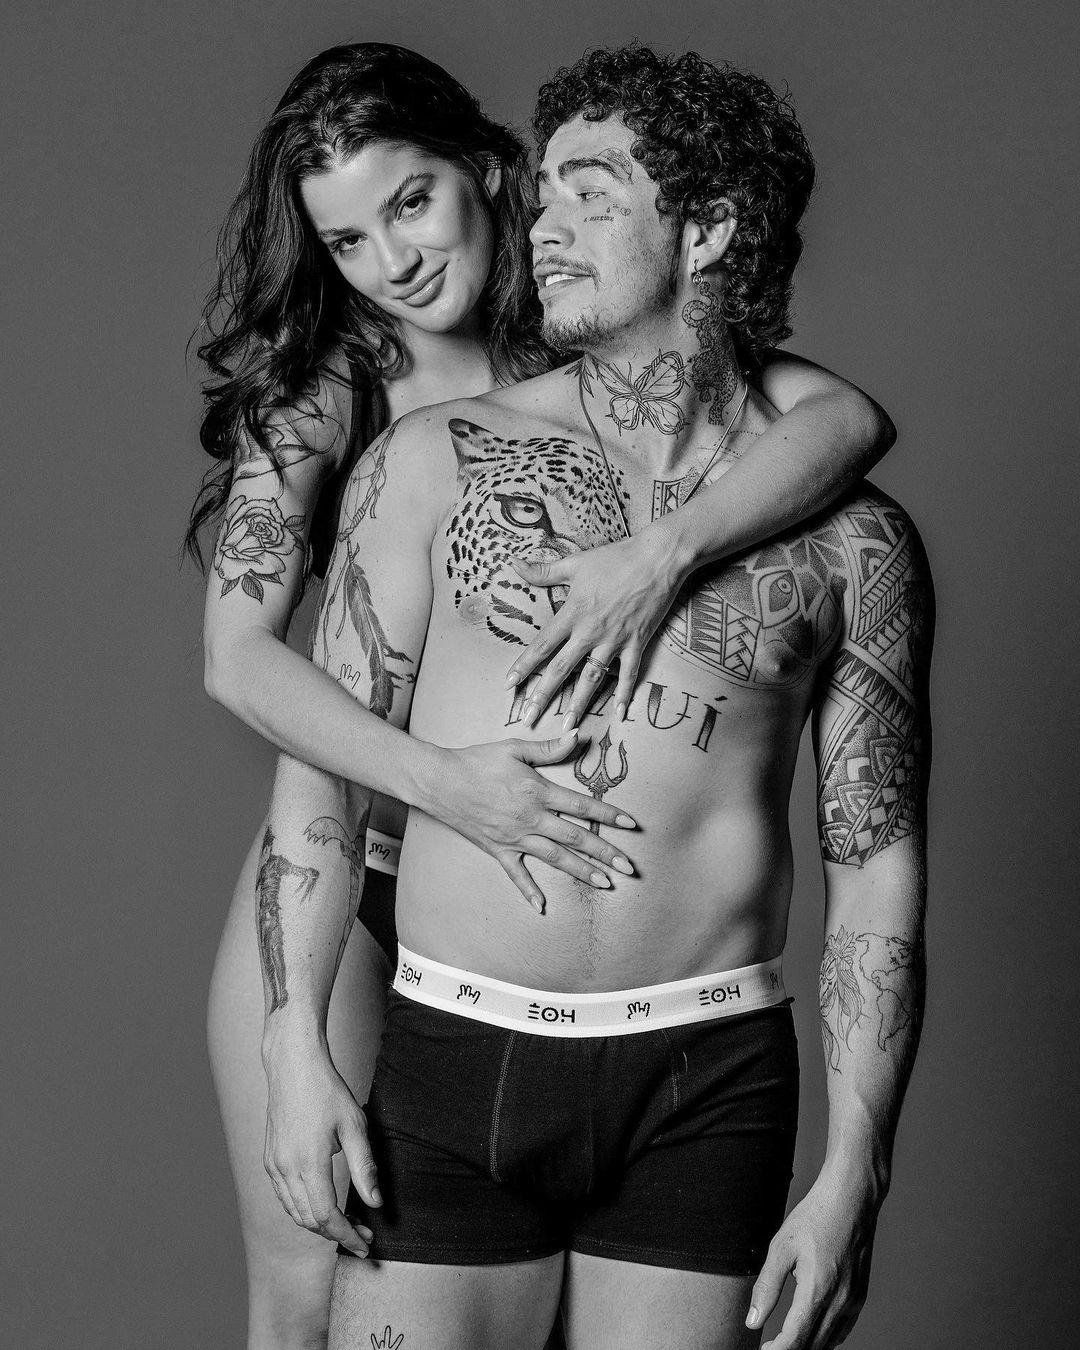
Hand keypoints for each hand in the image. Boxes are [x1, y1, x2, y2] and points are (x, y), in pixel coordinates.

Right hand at [263, 1038, 378, 1257]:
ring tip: (346, 1223)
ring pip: (294, 1212)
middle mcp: (285, 1169)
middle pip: (308, 1221)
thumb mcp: (355, 1125)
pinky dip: (303, 1210)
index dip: (347, 1235)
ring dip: (319, 1225)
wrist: (293, 1066)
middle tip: (363, 1233)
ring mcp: (273, 1165)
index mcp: (307, 1163)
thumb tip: (376, 1202)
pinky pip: (284, 1197)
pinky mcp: (269, 1159)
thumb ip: (365, 1167)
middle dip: (336, 1234)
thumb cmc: (327, 1091)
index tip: (365, 1243)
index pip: (325, 1217)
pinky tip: (322, 1204)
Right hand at [424, 732, 636, 911]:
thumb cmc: (477, 761)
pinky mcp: (499, 850)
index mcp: (538, 792)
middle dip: (605, 853)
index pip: (582, 806)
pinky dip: (529, 891)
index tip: (631, 825)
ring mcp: (515, 838)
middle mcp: (531, 819)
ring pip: (556, 858)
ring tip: (606, 884)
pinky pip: (517, 874)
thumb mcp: (515, 748)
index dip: (609, 815)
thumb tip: (579, 734)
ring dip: (582, 872)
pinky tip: (542, 908)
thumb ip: (550, 747)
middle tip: (629, 867)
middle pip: (576, 838)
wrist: (440, 782)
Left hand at [505, 528, 686, 728]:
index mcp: (573, 612)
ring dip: (579, 703)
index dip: (524, 666)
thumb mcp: (575, 562)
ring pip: (592, 678)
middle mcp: (590, 631)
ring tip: (567, 725)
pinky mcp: (637, 642)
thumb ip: (543, 570)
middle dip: (543, 695)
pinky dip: (625, 694)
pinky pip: (629, 674)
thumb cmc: (615, 558)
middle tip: (529, 718)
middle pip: (562, 669)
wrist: (657, 559)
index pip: (542, 645)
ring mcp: (615, 640)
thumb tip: (513, 563)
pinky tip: (620, 713)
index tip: (509, 685)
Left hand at [747, 1165, 879, 1348]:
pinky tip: (811, 1331)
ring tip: (785, 1341)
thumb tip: (752, 1321)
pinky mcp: (859, 1296)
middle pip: (812, 1346)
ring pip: (829, 1342)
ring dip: (807, 1346)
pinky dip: (825, 1338)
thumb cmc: (815, 1217)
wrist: (852, 1199)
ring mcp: (853, 1301)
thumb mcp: (782, 1246)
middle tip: (769, 1346)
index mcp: (817, 1290)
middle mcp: (839, 1302)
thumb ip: (767, 1287)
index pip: (795, 1340)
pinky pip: (842, 1330)